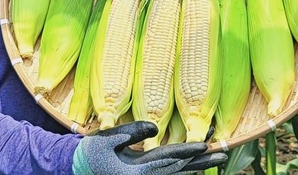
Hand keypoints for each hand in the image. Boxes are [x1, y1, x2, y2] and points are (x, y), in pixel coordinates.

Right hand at [71, 121, 226, 173]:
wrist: (75, 170)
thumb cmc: (88, 153)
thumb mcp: (106, 139)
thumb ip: (131, 132)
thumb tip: (156, 127)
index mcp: (136, 172)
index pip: (168, 160)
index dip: (188, 151)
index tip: (206, 145)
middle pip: (177, 171)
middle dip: (200, 162)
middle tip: (222, 154)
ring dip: (194, 166)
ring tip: (213, 159)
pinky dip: (180, 171)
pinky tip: (190, 166)